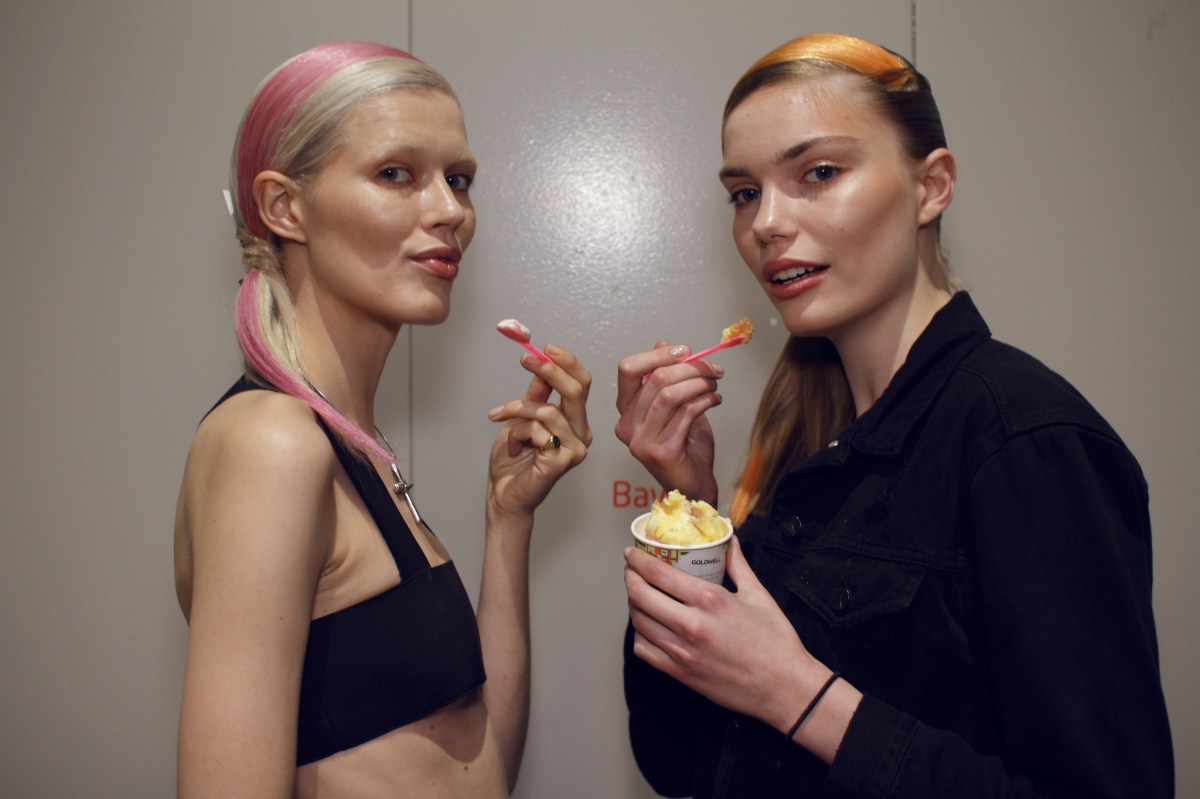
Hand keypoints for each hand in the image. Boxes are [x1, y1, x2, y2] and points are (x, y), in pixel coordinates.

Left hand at [487, 344, 590, 517]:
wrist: (503, 494)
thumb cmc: (513, 462)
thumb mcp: (521, 417)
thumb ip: (536, 394)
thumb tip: (541, 361)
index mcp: (575, 421)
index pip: (582, 383)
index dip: (566, 362)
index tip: (545, 348)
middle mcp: (581, 433)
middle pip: (576, 390)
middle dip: (549, 371)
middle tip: (526, 360)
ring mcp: (576, 448)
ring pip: (548, 410)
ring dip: (518, 412)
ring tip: (503, 422)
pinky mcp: (563, 461)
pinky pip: (539, 430)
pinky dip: (518, 433)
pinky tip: (513, 446)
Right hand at [615, 343, 721, 502]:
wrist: (694, 486)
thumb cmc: (686, 448)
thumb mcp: (677, 406)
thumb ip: (667, 378)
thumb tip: (664, 345)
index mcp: (627, 411)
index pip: (628, 370)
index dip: (657, 355)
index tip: (684, 351)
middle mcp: (627, 426)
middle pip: (655, 379)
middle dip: (690, 367)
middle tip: (712, 368)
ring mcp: (641, 441)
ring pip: (669, 394)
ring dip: (699, 382)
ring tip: (714, 383)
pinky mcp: (661, 451)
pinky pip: (685, 413)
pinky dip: (705, 400)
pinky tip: (715, 399)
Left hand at [624, 536, 817, 730]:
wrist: (783, 688)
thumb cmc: (775, 642)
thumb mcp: (758, 595)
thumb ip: (738, 565)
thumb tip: (730, 541)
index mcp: (710, 600)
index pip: (659, 573)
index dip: (638, 560)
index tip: (632, 553)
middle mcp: (691, 625)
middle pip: (640, 596)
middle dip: (630, 579)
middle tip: (631, 571)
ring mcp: (682, 652)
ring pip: (639, 623)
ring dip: (633, 605)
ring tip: (638, 595)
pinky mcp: (681, 674)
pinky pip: (644, 651)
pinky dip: (640, 635)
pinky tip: (648, 626)